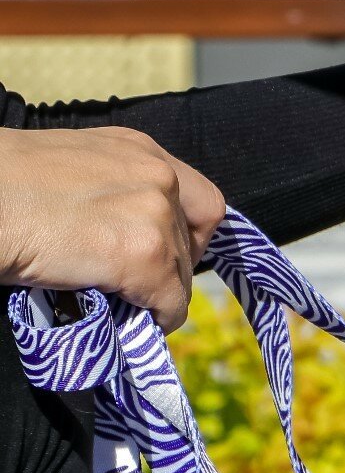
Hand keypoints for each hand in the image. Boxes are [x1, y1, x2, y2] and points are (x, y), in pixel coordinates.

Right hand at [0, 127, 225, 330]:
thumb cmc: (3, 188)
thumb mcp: (71, 171)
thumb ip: (110, 191)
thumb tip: (120, 233)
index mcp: (138, 149)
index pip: (198, 198)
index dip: (189, 233)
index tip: (168, 254)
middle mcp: (157, 175)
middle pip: (192, 237)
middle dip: (171, 265)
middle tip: (141, 285)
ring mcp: (154, 213)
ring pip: (181, 272)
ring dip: (158, 292)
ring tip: (126, 302)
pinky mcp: (144, 254)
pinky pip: (171, 301)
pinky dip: (159, 318)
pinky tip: (137, 323)